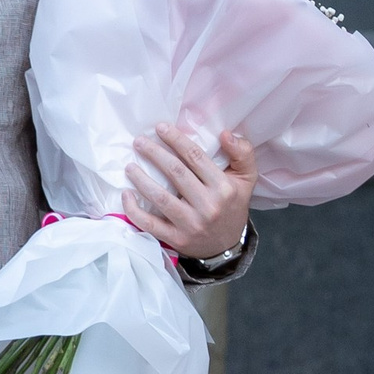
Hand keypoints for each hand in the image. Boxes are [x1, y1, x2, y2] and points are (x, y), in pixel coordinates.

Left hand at [125, 123, 256, 260]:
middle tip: (139, 141)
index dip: (176, 140)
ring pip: (161, 198)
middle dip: (155, 154)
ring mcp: (191, 224)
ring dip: (141, 179)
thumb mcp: (247, 178)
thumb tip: (225, 133)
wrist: (227, 245)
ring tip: (129, 166)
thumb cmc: (232, 205)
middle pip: (176, 173)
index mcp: (223, 188)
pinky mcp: (177, 239)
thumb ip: (242, 152)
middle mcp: (208, 205)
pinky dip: (135, 210)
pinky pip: (150, 224)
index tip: (160, 128)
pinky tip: (127, 195)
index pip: (196, 157)